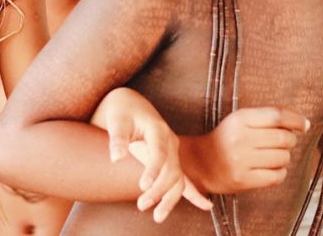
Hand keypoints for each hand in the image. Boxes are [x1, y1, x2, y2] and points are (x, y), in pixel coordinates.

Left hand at [92, 88, 211, 220]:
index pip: (159, 153)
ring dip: (170, 198)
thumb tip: (116, 158)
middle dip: (159, 190)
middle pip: (171, 170)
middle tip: (141, 205)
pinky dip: (194, 193)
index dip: (153, 170)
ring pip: (178, 179)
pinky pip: (184, 179)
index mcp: (158, 130)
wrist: (131, 105)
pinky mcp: (170, 160)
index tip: (143, 186)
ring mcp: (173, 152)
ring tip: (158, 217)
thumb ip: (117, 139)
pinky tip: (206, 206)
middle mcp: (170, 142)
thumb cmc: (122, 112)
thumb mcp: (117, 121)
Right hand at [181, 107, 308, 195]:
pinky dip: (281, 172)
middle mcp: (240, 139)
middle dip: (291, 140)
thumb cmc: (227, 138)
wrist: (200, 163)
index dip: (295, 120)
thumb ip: (267, 118)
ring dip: (285, 157)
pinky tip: (273, 169)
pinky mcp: (243, 181)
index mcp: (239, 119)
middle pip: (283, 138)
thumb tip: (303, 123)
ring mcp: (241, 162)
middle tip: (286, 142)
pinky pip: (276, 176)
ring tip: (275, 156)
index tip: (304, 125)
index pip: (276, 116)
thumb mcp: (241, 120)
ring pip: (282, 158)